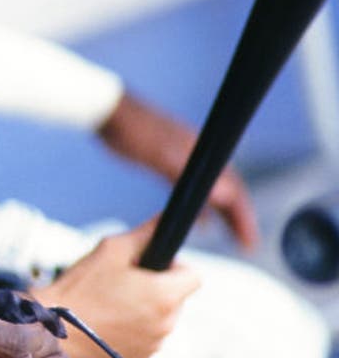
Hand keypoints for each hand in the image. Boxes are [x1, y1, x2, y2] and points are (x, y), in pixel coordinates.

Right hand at [33, 220, 198, 357]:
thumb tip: (165, 219)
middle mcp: (167, 325)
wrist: (51, 329)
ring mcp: (154, 347)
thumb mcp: (111, 249)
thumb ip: (145, 234)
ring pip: (160, 321)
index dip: (174, 267)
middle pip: (175, 300)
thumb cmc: (80, 288)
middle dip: (156, 291)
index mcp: (165, 296)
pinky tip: (107, 326)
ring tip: (109, 306)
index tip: (150, 267)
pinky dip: (132, 335)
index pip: (193, 276)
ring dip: (144, 313)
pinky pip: (145, 342)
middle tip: (121, 285)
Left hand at [97, 91, 258, 249]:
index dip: (243, 216)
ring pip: (212, 192)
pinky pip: (193, 190)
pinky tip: (201, 222)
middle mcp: (198, 155)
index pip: (232, 189)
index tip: (249, 240)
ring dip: (224, 214)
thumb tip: (224, 193)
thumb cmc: (131, 130)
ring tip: (232, 238)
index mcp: (201, 154)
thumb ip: (189, 174)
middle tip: (248, 245)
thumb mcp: (160, 155)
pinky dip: (201, 207)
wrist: (107, 112)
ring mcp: (184, 158)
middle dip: (239, 219)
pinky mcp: (168, 161)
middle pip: (228, 191)